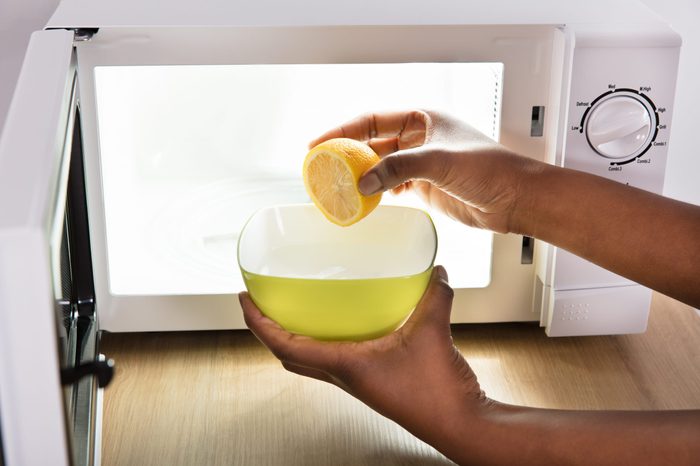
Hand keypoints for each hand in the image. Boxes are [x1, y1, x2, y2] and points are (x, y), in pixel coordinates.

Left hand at [239, 266, 488, 454]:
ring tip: (294, 308)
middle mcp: (343, 376)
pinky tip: (346, 322)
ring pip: (309, 359)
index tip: (243, 298)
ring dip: (293, 336)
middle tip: (262, 302)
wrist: (458, 424)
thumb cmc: (437, 393)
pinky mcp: (372, 381)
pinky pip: (335, 359)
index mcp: (343, 366)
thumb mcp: (432, 332)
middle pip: (288, 354)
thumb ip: (434, 296)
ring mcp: (356, 381)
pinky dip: (326, 340)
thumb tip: (434, 272)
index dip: (257, 322)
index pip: (283, 344)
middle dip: (267, 329)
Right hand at [309, 110, 543, 233]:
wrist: (515, 198)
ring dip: (362, 175)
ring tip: (338, 185)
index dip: (344, 129)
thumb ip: (399, 169)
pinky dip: (378, 191)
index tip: (320, 142)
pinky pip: (392, 185)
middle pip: (374, 142)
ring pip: (382, 166)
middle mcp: (420, 137)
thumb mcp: (440, 161)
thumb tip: (365, 183)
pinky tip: (366, 198)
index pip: (373, 119)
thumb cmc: (490, 168)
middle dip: (348, 154)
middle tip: (323, 166)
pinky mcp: (425, 185)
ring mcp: (422, 162)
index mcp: (423, 118)